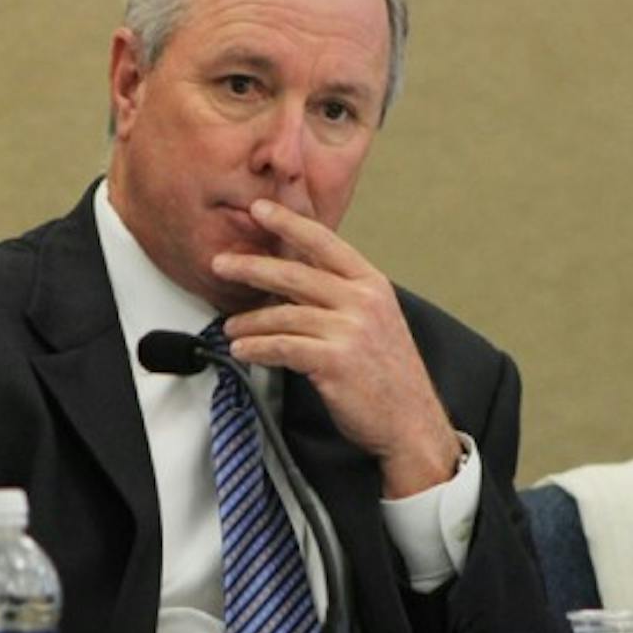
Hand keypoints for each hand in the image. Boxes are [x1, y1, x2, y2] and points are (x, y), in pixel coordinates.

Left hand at [211, 199, 461, 498]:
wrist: (412, 423)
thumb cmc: (389, 377)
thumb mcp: (375, 323)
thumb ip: (341, 297)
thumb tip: (293, 282)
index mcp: (372, 284)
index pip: (325, 243)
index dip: (289, 222)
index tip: (260, 209)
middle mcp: (363, 301)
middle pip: (295, 274)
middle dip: (252, 267)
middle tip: (220, 264)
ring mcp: (350, 330)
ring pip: (284, 315)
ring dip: (249, 322)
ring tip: (229, 329)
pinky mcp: (335, 361)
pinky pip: (283, 347)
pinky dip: (257, 348)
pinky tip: (242, 350)